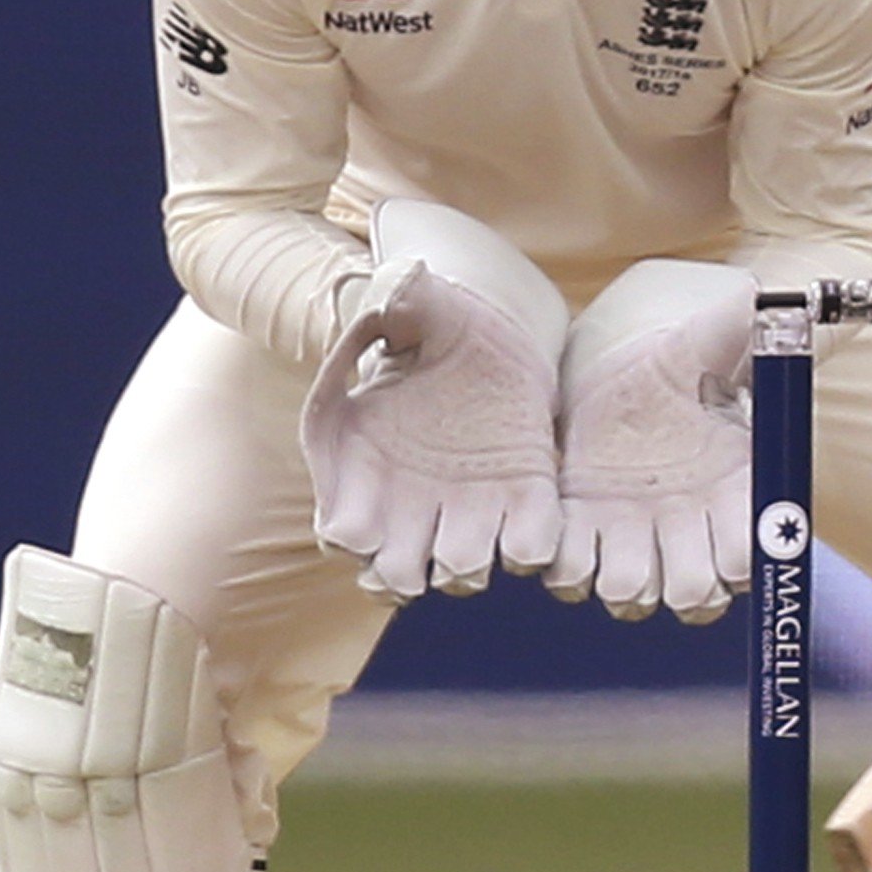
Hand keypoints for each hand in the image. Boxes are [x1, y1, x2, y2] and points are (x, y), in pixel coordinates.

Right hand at [300, 257, 562, 602]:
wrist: (497, 334)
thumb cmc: (436, 322)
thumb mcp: (412, 302)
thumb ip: (392, 299)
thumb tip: (391, 293)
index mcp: (365, 467)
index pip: (343, 534)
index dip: (351, 539)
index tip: (361, 526)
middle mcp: (411, 503)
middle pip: (393, 578)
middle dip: (402, 576)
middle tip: (419, 555)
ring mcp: (469, 510)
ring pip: (460, 574)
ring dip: (466, 564)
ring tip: (476, 532)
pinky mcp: (524, 504)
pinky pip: (527, 548)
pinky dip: (528, 547)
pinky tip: (526, 520)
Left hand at [549, 263, 755, 622]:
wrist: (610, 369)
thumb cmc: (674, 360)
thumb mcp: (710, 337)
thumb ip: (746, 325)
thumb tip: (778, 302)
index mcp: (732, 493)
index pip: (751, 555)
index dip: (741, 558)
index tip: (725, 532)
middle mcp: (687, 531)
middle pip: (696, 596)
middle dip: (685, 584)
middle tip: (665, 546)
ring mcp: (633, 539)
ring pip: (634, 597)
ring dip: (625, 581)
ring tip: (613, 542)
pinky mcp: (581, 535)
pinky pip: (573, 577)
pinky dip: (570, 567)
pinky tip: (569, 532)